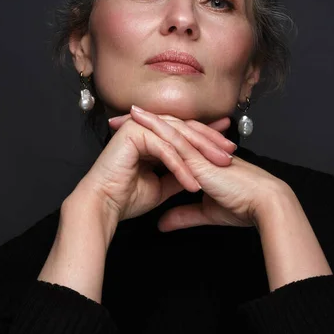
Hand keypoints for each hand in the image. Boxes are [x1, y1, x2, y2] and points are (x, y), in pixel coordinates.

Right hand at [78, 106, 236, 222]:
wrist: (103, 206)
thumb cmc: (127, 198)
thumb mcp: (163, 185)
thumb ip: (180, 174)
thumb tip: (199, 172)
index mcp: (151, 135)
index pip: (184, 132)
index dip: (208, 139)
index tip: (228, 147)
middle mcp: (144, 126)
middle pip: (184, 130)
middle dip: (210, 142)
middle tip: (230, 153)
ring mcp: (138, 126)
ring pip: (177, 136)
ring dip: (200, 153)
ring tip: (219, 166)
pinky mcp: (133, 133)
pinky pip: (164, 149)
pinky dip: (180, 167)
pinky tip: (193, 183)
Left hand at [110, 106, 287, 230]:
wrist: (262, 205)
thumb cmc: (242, 206)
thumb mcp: (204, 212)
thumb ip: (183, 215)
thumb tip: (162, 224)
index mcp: (199, 160)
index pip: (170, 144)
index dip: (149, 138)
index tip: (127, 136)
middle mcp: (198, 151)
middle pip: (166, 131)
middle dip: (142, 124)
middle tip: (117, 117)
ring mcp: (199, 151)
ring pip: (169, 129)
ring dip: (145, 120)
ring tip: (123, 112)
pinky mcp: (200, 156)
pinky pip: (175, 137)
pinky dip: (156, 127)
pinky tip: (140, 119)